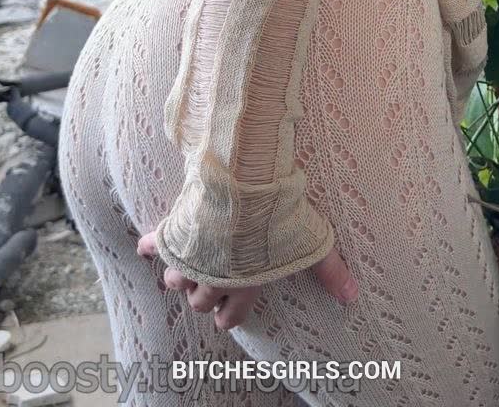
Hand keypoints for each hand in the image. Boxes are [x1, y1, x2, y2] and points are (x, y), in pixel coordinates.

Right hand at [137, 232, 357, 330]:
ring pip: (174, 279)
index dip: (228, 315)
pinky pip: (152, 243)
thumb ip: (330, 271)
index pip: (228, 316)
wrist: (244, 183)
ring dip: (180, 274)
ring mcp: (190, 255)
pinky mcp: (174, 231)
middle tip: (212, 282)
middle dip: (204, 295)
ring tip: (188, 264)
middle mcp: (212, 277)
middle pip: (198, 300)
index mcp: (243, 286)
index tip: (227, 312)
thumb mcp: (312, 244)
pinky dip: (148, 245)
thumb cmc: (279, 218)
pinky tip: (145, 245)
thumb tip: (353, 296)